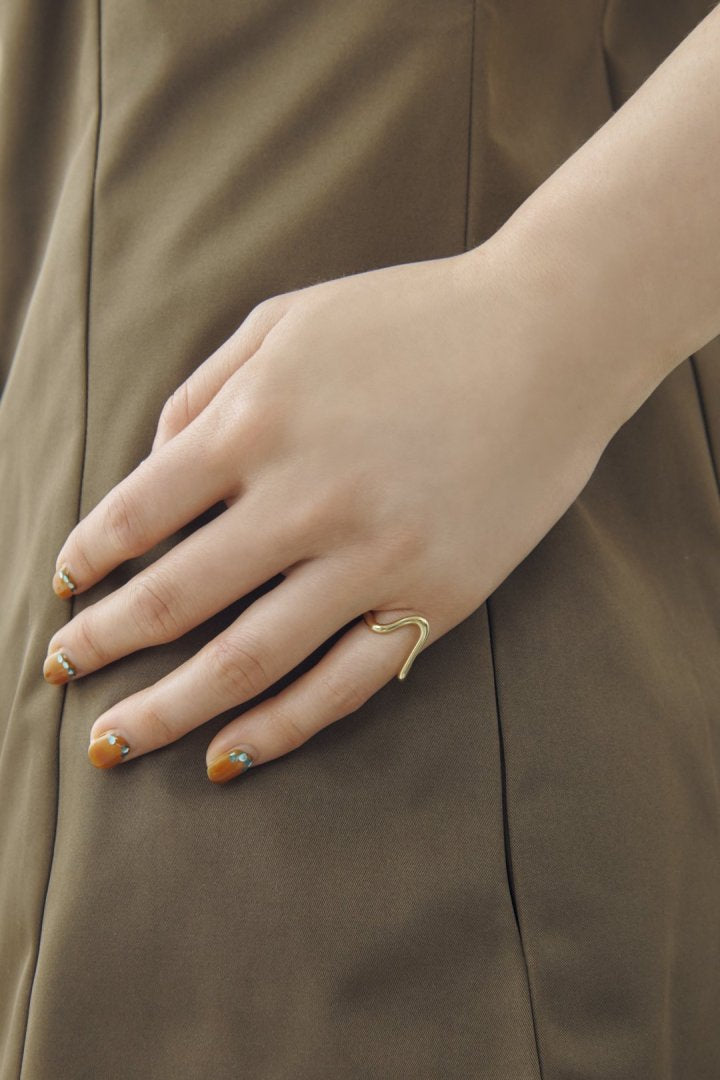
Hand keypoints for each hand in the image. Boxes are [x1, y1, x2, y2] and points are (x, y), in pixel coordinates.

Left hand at [43, 243, 613, 781]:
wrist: (552, 335)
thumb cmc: (414, 316)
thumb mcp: (289, 319)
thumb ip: (206, 389)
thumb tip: (152, 465)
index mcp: (258, 420)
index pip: (138, 513)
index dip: (87, 559)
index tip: (64, 588)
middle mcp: (303, 498)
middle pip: (172, 599)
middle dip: (101, 645)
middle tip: (59, 673)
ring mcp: (372, 557)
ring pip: (245, 661)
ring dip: (165, 710)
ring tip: (113, 743)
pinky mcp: (435, 596)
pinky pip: (342, 683)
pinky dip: (278, 729)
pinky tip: (226, 757)